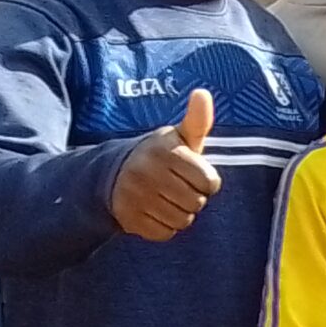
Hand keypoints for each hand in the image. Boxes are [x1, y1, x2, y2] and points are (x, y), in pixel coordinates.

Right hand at [110, 89, 219, 240]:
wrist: (115, 173)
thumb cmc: (161, 156)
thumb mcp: (180, 137)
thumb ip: (198, 120)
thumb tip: (203, 93)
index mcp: (164, 151)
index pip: (210, 182)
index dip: (205, 181)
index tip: (191, 173)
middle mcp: (145, 172)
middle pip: (198, 203)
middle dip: (193, 197)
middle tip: (174, 185)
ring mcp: (134, 196)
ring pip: (183, 220)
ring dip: (179, 213)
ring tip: (163, 197)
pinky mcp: (127, 218)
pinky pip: (165, 233)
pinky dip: (164, 226)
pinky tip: (152, 210)